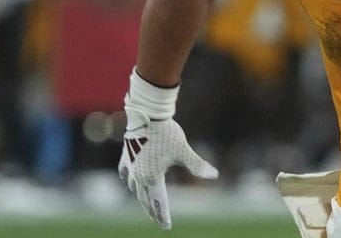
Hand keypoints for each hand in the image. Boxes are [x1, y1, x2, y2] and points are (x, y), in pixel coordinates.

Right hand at [118, 72, 218, 229]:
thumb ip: (198, 165)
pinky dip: (130, 182)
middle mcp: (138, 176)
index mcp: (152, 178)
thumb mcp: (184, 150)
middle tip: (160, 221)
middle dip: (153, 211)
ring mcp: (130, 167)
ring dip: (142, 198)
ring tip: (149, 203)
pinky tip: (132, 183)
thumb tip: (214, 175)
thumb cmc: (166, 133)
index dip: (163, 216)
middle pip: (145, 200)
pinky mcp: (126, 157)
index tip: (167, 226)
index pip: (158, 203)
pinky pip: (126, 175)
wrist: (147, 114)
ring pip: (135, 189)